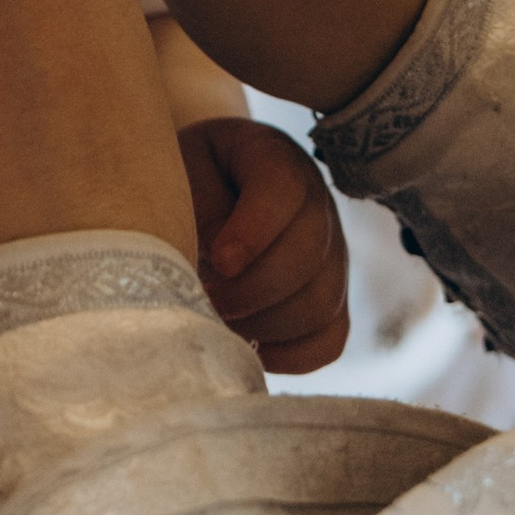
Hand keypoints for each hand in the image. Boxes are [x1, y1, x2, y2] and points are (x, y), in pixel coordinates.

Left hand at [178, 114, 347, 372]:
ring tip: (218, 321)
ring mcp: (331, 256)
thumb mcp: (183, 169)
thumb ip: (201, 206)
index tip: (219, 262)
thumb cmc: (188, 177)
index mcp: (276, 159)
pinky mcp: (330, 300)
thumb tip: (226, 266)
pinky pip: (328, 340)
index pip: (285, 190)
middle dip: (253, 289)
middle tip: (206, 300)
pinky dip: (288, 355)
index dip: (255, 232)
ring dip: (265, 325)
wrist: (205, 187)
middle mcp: (317, 205)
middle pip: (308, 256)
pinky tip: (246, 347)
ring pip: (320, 303)